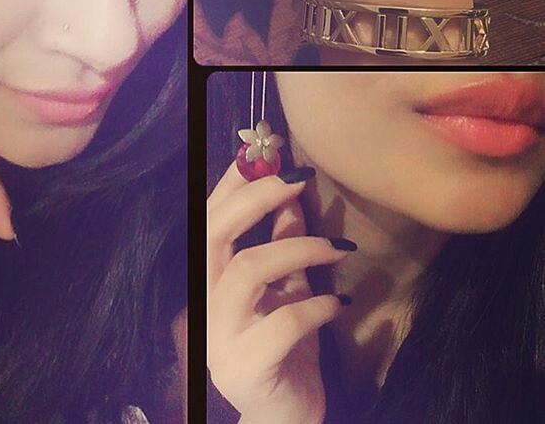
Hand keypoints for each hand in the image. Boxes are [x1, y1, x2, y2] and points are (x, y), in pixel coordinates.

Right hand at [208, 163, 350, 423]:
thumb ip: (283, 239)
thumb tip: (292, 190)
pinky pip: (284, 320)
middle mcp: (205, 298)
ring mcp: (220, 333)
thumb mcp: (288, 283)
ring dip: (299, 248)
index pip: (212, 214)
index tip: (267, 150)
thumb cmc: (285, 344)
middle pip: (218, 231)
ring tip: (338, 249)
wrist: (285, 416)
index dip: (236, 180)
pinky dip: (319, 303)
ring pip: (250, 268)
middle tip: (298, 178)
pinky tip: (341, 300)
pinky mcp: (246, 364)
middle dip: (259, 197)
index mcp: (211, 274)